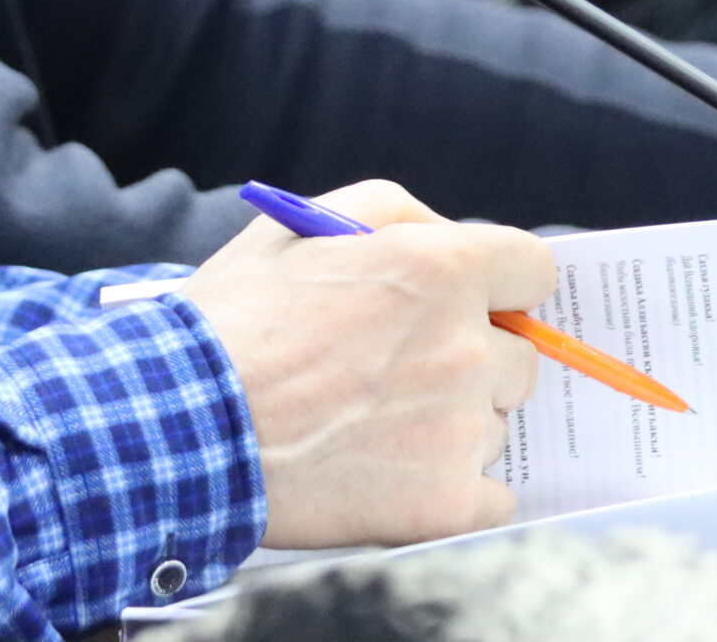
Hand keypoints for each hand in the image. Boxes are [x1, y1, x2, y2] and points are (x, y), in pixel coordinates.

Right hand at [178, 180, 552, 548]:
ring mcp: (460, 429)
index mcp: (439, 269)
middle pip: (518, 354)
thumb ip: (396, 213)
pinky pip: (493, 497)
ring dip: (453, 423)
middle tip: (394, 370)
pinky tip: (394, 476)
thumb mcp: (301, 222)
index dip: (500, 284)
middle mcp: (465, 347)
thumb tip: (452, 236)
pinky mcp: (447, 502)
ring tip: (371, 424)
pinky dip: (454, 491)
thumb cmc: (236, 319)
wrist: (183, 424)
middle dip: (469, 357)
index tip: (474, 303)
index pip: (532, 270)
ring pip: (496, 423)